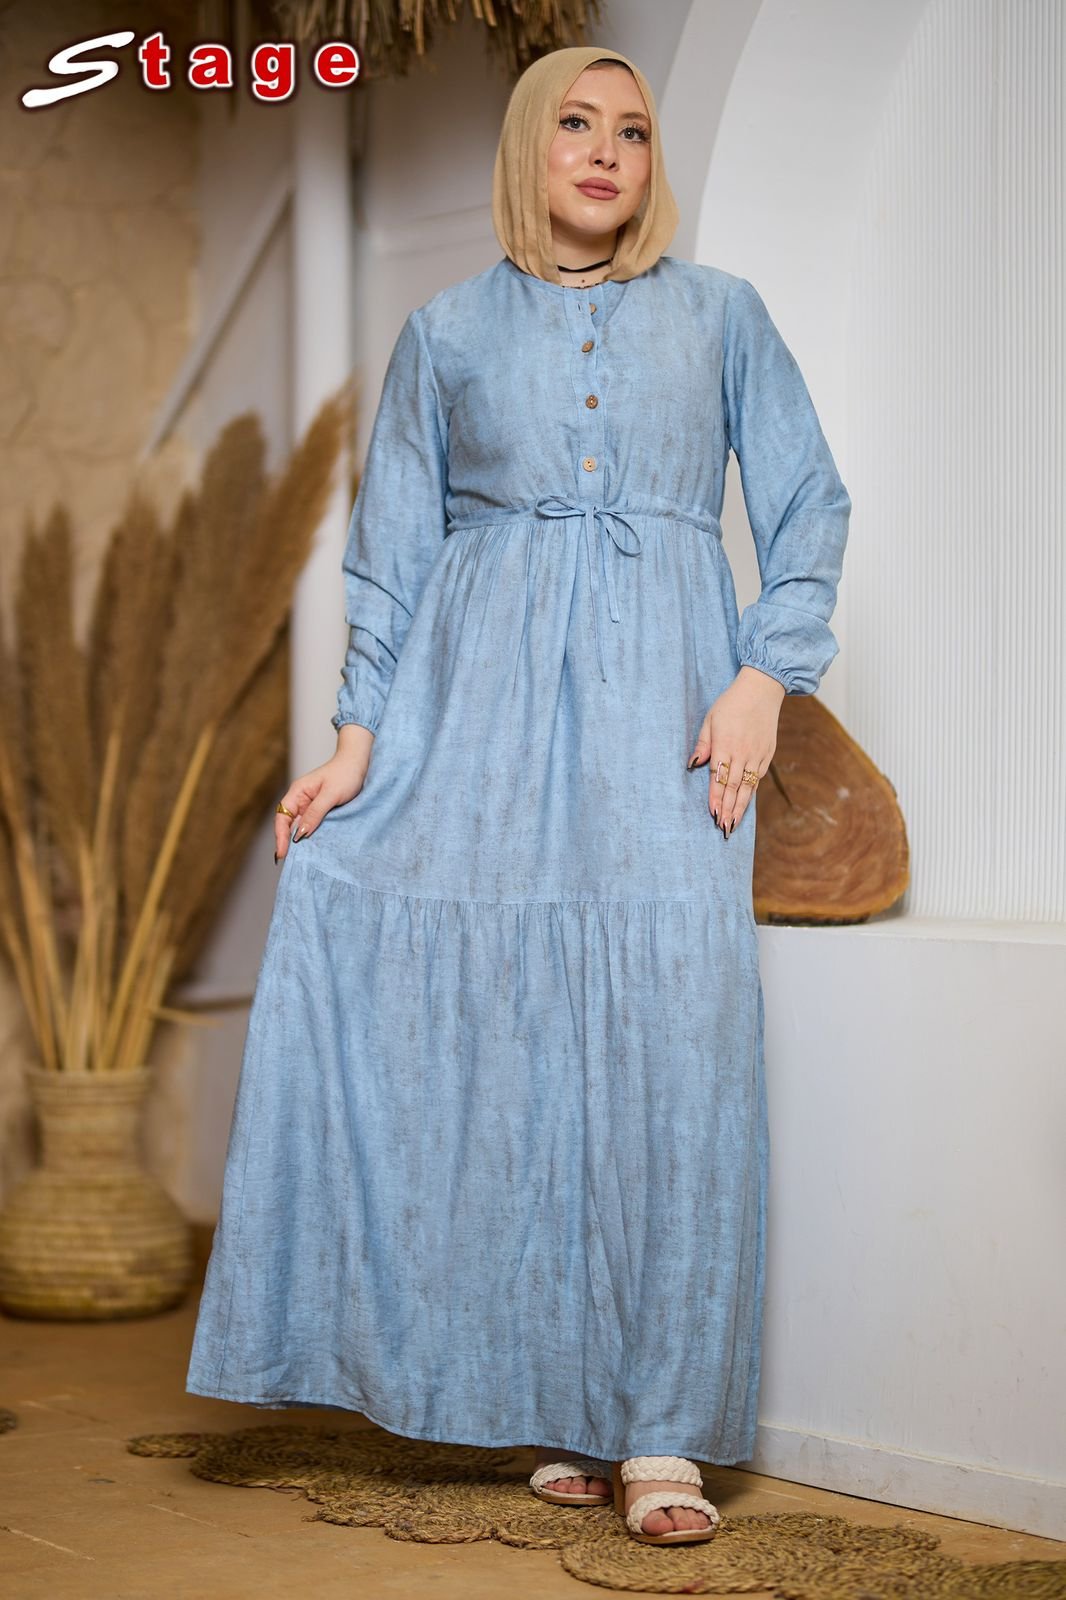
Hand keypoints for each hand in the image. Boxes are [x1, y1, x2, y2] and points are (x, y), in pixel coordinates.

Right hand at [274, 724, 374, 861]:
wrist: (360, 764)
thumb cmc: (345, 773)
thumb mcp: (331, 794)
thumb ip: (315, 813)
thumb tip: (299, 834)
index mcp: (297, 792)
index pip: (282, 817)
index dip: (280, 837)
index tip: (282, 854)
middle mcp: (301, 800)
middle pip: (288, 825)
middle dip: (287, 842)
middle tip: (291, 862)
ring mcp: (311, 806)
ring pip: (300, 827)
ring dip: (300, 841)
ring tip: (301, 860)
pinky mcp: (322, 811)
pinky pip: (313, 826)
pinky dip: (312, 836)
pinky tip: (315, 848)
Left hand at [688, 665, 785, 836]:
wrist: (762, 689)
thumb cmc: (731, 703)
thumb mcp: (711, 719)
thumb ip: (703, 743)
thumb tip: (693, 764)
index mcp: (725, 744)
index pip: (718, 777)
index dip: (715, 797)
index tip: (713, 813)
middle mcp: (742, 752)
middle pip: (734, 787)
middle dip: (728, 809)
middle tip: (723, 828)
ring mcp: (757, 754)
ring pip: (748, 787)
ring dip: (740, 807)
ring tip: (733, 824)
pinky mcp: (767, 753)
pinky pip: (757, 778)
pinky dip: (751, 792)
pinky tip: (745, 805)